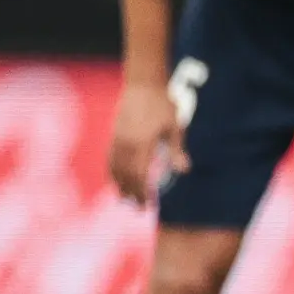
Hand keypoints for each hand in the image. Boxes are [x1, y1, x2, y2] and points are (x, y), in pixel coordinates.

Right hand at [107, 80, 186, 206]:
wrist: (142, 84)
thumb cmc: (163, 104)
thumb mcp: (175, 126)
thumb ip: (177, 150)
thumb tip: (183, 171)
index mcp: (142, 144)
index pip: (141, 176)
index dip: (143, 192)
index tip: (148, 205)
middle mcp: (126, 144)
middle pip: (127, 176)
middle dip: (132, 193)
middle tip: (138, 209)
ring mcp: (117, 139)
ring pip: (115, 169)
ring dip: (120, 186)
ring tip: (125, 200)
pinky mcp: (113, 134)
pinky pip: (110, 159)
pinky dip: (113, 173)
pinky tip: (116, 180)